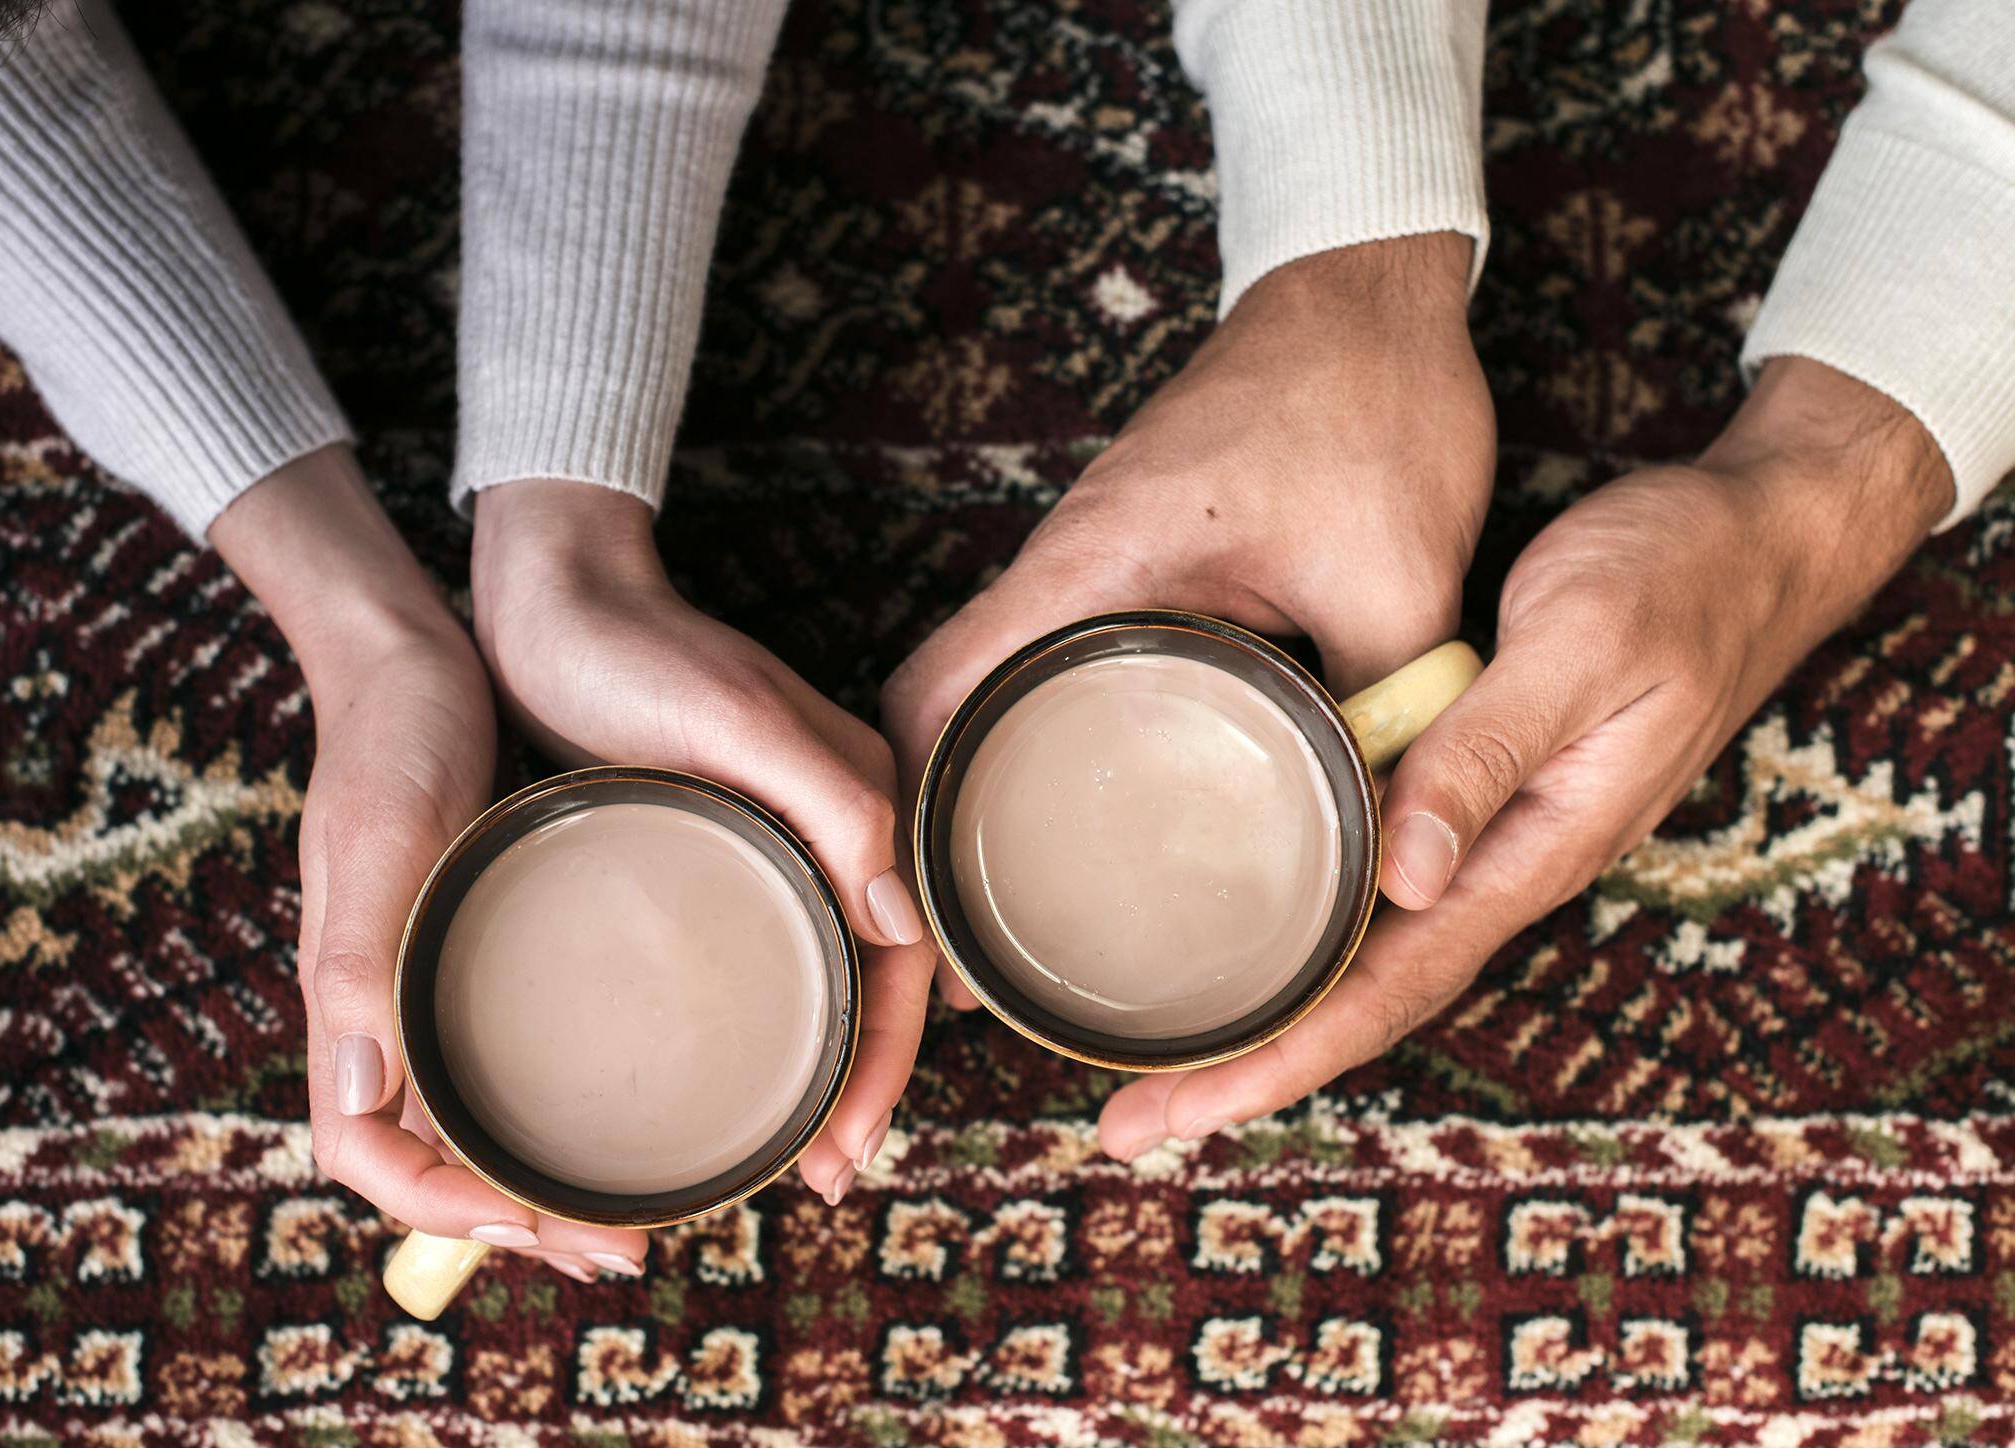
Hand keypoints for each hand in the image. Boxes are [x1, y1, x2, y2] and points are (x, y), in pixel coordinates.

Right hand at [212, 447, 647, 1280]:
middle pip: (431, 1161)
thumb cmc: (392, 740)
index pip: (368, 1153)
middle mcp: (382, 1009)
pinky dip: (552, 1109)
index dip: (445, 1212)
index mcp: (347, 1000)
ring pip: (471, 1121)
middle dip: (518, 1222)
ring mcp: (424, 984)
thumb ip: (357, 960)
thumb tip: (357, 1094)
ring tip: (633, 1212)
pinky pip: (501, 1060)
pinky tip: (628, 1106)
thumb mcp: (382, 840)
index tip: (539, 1225)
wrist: (411, 661)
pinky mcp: (473, 950)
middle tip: (625, 1247)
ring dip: (543, 1181)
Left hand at [471, 479, 932, 1203]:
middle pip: (872, 977)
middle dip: (859, 1084)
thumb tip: (904, 925)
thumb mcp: (737, 719)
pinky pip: (767, 948)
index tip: (845, 1148)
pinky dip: (768, 1021)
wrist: (548, 594)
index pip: (905, 954)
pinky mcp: (717, 841)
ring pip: (822, 972)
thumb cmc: (635, 649)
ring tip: (786, 1151)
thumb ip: (835, 804)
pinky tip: (733, 1069)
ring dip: (818, 1066)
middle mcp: (834, 824)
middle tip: (819, 1176)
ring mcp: (777, 835)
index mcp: (863, 796)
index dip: (887, 1060)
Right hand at [884, 233, 1494, 1007]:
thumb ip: (1385, 713)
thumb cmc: (1368, 404)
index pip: (935, 694)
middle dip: (939, 826)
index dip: (906, 808)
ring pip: (997, 687)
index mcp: (1092, 568)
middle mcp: (1066, 567)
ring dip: (989, 783)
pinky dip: (1050, 736)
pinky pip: (1059, 662)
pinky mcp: (1131, 559)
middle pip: (942, 707)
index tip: (923, 913)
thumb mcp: (1395, 578)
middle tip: (969, 950)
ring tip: (1021, 906)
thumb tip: (1390, 839)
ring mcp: (1092, 562)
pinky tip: (1102, 808)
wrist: (1368, 290)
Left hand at [1097, 357, 1952, 1156]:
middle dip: (1247, 1068)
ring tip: (1160, 1061)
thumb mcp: (1578, 650)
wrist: (1755, 540)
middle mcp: (1506, 865)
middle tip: (1126, 1122)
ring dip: (1268, 1015)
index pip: (1389, 989)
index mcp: (1532, 850)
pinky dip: (1308, 936)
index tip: (1182, 1111)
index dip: (1281, 1057)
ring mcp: (1493, 837)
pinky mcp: (1478, 794)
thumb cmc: (1674, 581)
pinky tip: (1248, 939)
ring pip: (1367, 957)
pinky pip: (1381, 893)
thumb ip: (1488, 755)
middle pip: (1363, 1000)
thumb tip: (1403, 879)